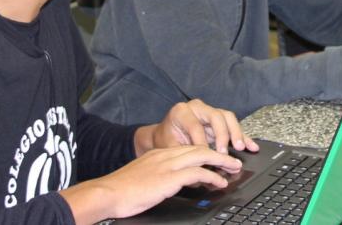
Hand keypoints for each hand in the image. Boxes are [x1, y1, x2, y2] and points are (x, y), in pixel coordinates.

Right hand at [62, 145, 242, 223]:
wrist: (107, 193)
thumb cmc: (121, 190)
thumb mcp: (143, 178)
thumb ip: (158, 176)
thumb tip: (170, 185)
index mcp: (159, 154)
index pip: (188, 148)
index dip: (206, 153)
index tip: (216, 159)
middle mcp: (166, 155)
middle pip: (199, 148)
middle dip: (219, 154)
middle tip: (233, 161)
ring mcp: (168, 165)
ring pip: (203, 156)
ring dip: (222, 162)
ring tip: (234, 169)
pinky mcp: (169, 177)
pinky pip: (198, 173)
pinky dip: (213, 177)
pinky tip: (220, 183)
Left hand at [136, 99, 259, 154]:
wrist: (165, 134)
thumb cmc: (166, 139)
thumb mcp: (169, 146)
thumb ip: (182, 154)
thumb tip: (197, 167)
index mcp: (182, 111)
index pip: (196, 126)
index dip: (201, 142)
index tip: (206, 156)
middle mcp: (197, 107)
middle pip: (216, 116)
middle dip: (222, 135)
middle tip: (224, 151)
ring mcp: (209, 112)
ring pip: (228, 118)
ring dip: (236, 133)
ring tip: (240, 147)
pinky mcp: (219, 120)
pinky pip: (233, 126)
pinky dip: (243, 136)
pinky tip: (251, 146)